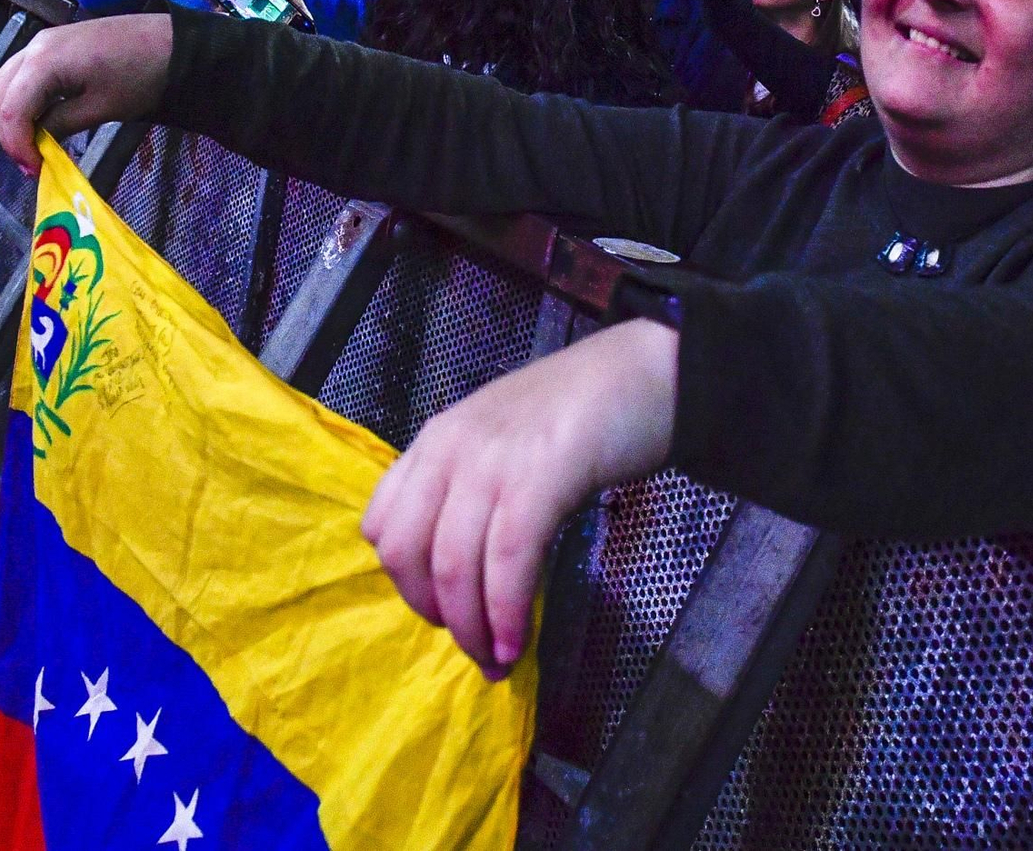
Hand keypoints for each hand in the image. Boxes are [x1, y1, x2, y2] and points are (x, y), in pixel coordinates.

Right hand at [0, 14, 174, 172]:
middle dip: (10, 132)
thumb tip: (38, 144)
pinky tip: (40, 121)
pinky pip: (25, 73)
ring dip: (14, 115)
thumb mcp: (100, 108)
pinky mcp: (54, 43)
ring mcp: (43, 41)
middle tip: (30, 163)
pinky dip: (24, 98)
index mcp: (44, 62)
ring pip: (8, 82)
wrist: (173, 44)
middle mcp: (34, 46)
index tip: (33, 170)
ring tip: (33, 146)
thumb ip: (61, 125)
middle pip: (1, 94)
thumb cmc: (141, 76)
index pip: (12, 109)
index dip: (17, 144)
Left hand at [360, 317, 678, 677]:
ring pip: (454, 567)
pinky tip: (518, 641)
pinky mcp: (541, 474)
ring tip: (499, 660)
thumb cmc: (587, 410)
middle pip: (407, 555)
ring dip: (473, 629)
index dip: (408, 583)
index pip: (382, 526)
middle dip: (437, 616)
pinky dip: (507, 612)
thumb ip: (475, 488)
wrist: (650, 371)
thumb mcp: (506, 441)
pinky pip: (508, 560)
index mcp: (436, 440)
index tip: (448, 609)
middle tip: (476, 646)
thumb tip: (468, 573)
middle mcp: (451, 448)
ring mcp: (494, 459)